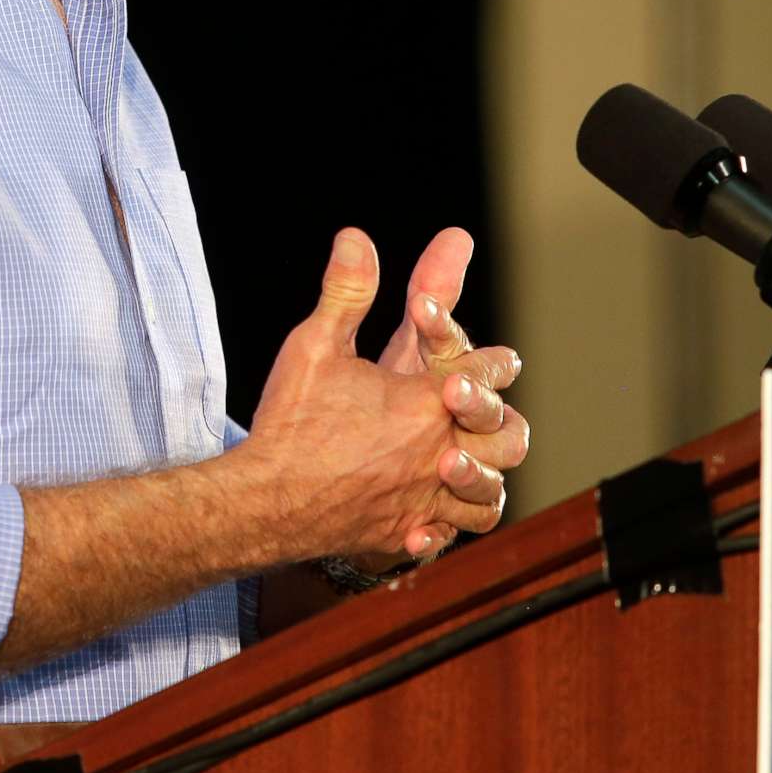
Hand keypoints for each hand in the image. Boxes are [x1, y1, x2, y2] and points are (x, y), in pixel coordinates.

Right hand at [242, 228, 524, 563]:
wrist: (265, 501)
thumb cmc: (291, 421)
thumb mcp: (315, 344)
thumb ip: (345, 291)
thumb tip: (356, 238)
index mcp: (426, 403)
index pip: (488, 372)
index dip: (490, 360)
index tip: (494, 357)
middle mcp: (437, 454)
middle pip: (506, 438)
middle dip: (499, 419)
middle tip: (479, 409)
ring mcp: (425, 500)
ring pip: (488, 497)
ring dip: (484, 477)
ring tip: (464, 463)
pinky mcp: (403, 534)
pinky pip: (447, 535)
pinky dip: (445, 525)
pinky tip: (430, 518)